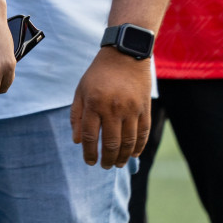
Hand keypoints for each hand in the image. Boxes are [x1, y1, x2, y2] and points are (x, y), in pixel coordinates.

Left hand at [71, 48, 151, 167]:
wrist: (125, 55)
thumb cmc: (98, 74)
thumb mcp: (81, 90)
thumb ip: (77, 115)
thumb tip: (77, 141)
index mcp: (94, 103)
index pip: (91, 136)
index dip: (89, 152)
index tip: (89, 162)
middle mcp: (113, 108)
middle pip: (112, 143)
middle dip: (107, 159)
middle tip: (104, 166)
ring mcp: (131, 109)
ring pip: (129, 142)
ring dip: (124, 157)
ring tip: (118, 164)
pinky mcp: (145, 109)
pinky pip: (144, 133)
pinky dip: (139, 147)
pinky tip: (134, 154)